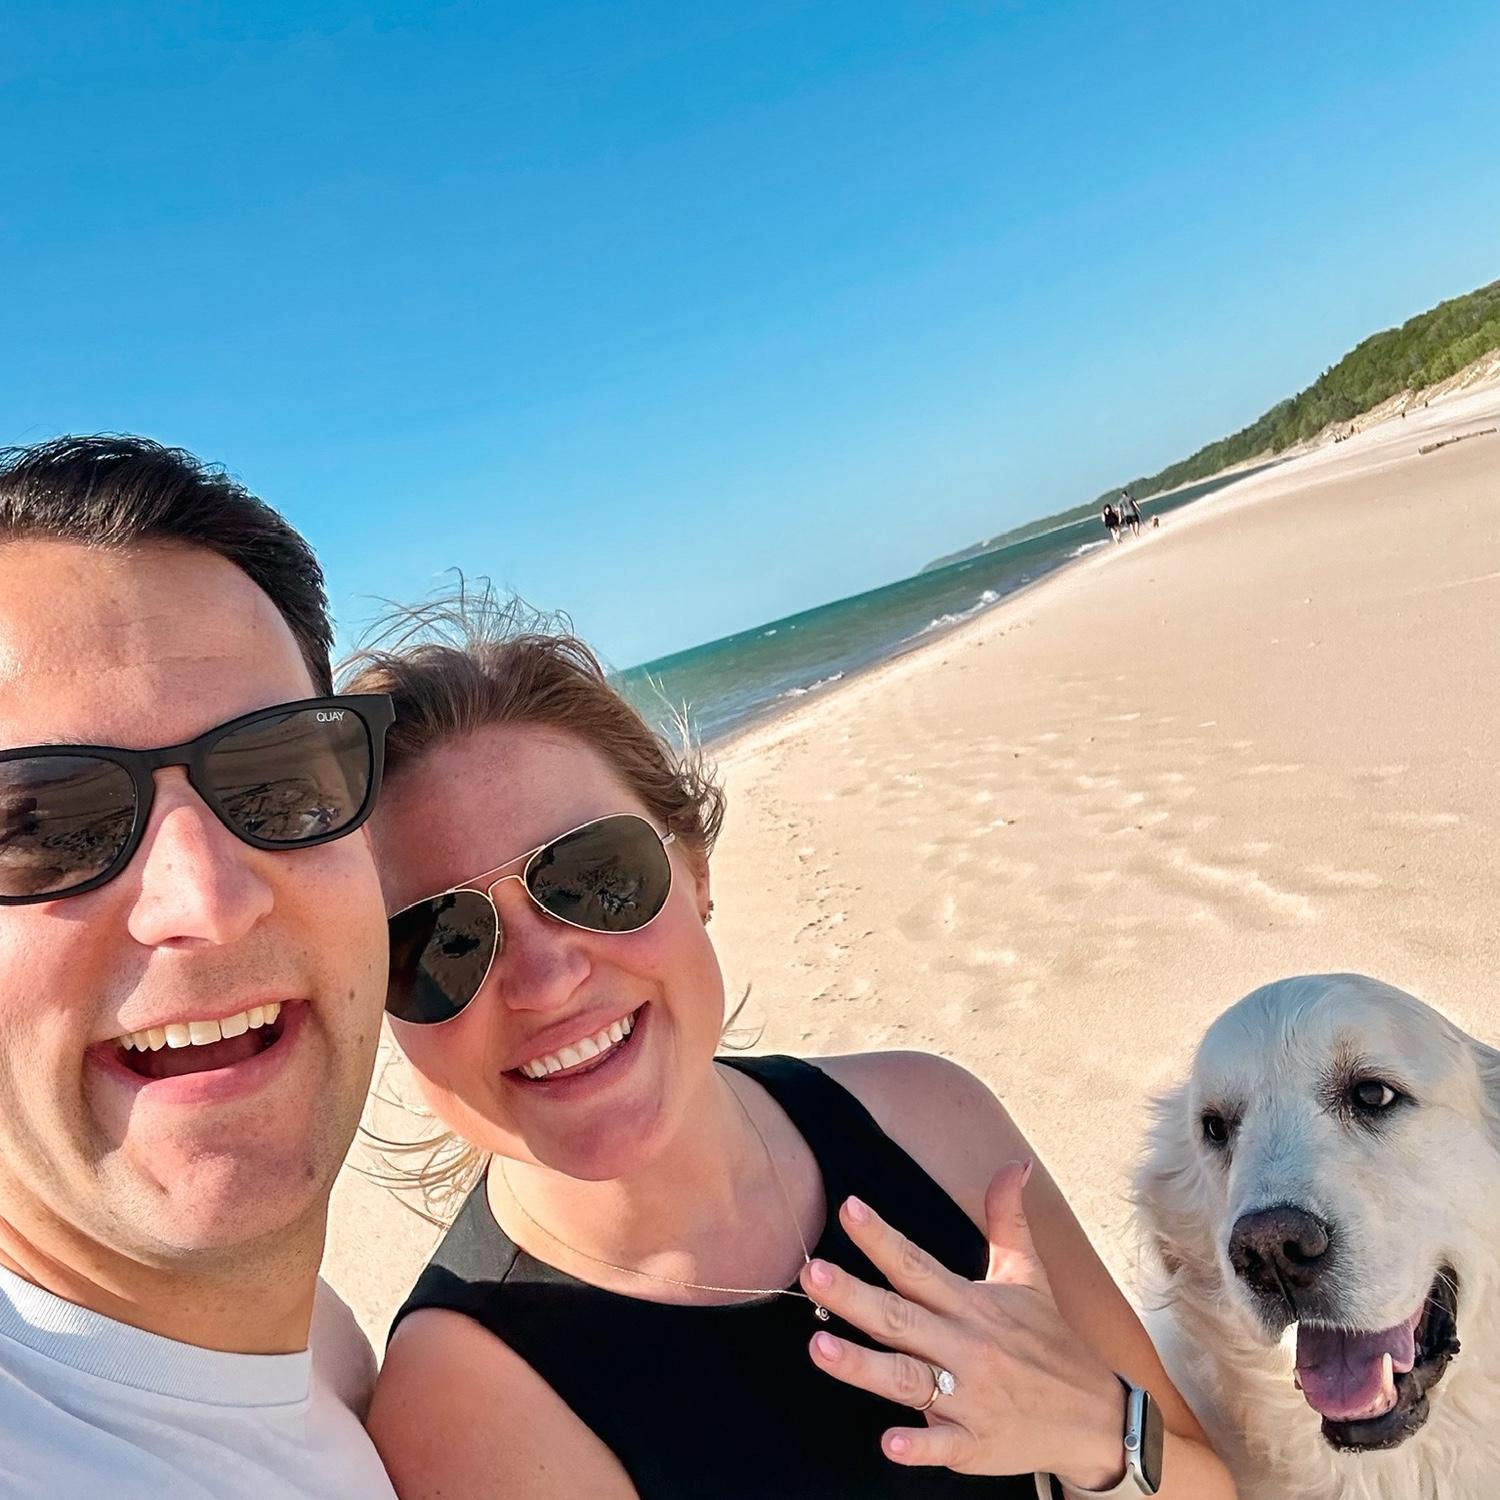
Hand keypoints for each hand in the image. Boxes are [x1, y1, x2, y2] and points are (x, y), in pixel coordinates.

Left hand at [798, 1161, 1127, 1487]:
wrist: (1096, 1418)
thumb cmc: (1050, 1341)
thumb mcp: (1030, 1275)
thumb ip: (1008, 1220)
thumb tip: (1015, 1164)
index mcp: (972, 1304)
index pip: (918, 1264)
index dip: (882, 1237)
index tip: (849, 1208)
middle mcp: (966, 1346)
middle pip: (901, 1318)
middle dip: (855, 1296)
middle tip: (813, 1273)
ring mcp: (970, 1397)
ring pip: (908, 1379)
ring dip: (864, 1366)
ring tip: (819, 1346)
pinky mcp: (976, 1445)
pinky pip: (943, 1446)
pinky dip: (919, 1445)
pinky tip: (890, 1443)